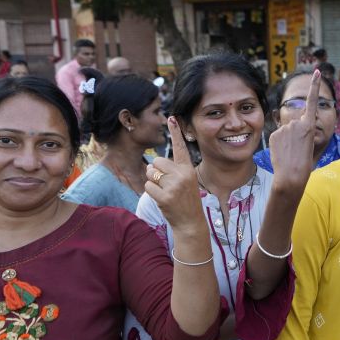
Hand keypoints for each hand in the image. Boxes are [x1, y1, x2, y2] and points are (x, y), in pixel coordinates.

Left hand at [144, 117, 203, 231]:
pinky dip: (151, 192)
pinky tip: (162, 199)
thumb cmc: (186, 200)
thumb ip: (174, 170)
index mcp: (188, 169)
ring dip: (152, 182)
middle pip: (157, 161)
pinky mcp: (165, 196)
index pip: (180, 148)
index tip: (171, 118)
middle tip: (165, 184)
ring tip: (165, 191)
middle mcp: (183, 175)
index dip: (175, 132)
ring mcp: (174, 185)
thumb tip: (152, 163)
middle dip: (155, 171)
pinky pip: (148, 186)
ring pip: (151, 173)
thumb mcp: (186, 182)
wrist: (191, 222)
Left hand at [268, 69, 319, 195]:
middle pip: (295, 124)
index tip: (317, 72)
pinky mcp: (273, 134)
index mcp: (310, 126)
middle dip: (295, 134)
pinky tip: (282, 153)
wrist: (291, 176)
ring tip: (289, 153)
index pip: (312, 101)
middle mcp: (297, 123)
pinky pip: (277, 136)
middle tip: (297, 150)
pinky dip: (279, 144)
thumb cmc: (304, 165)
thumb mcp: (309, 145)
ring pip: (285, 131)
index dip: (314, 86)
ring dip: (287, 140)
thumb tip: (291, 126)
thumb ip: (302, 132)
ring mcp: (284, 128)